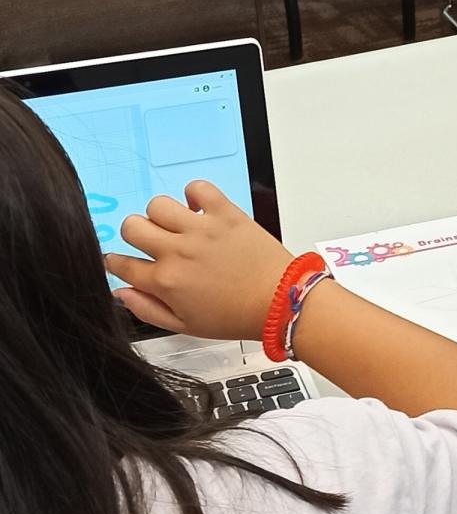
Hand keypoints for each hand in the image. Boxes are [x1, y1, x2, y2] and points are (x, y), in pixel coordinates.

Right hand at [106, 181, 294, 340]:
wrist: (281, 302)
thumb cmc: (239, 315)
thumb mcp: (186, 326)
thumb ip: (148, 310)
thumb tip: (122, 293)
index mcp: (165, 282)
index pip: (120, 264)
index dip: (118, 262)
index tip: (126, 261)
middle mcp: (178, 251)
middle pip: (131, 226)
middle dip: (137, 235)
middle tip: (155, 243)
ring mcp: (201, 230)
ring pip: (157, 204)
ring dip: (163, 215)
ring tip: (180, 227)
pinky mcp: (225, 214)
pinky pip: (197, 187)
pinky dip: (195, 193)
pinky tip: (200, 210)